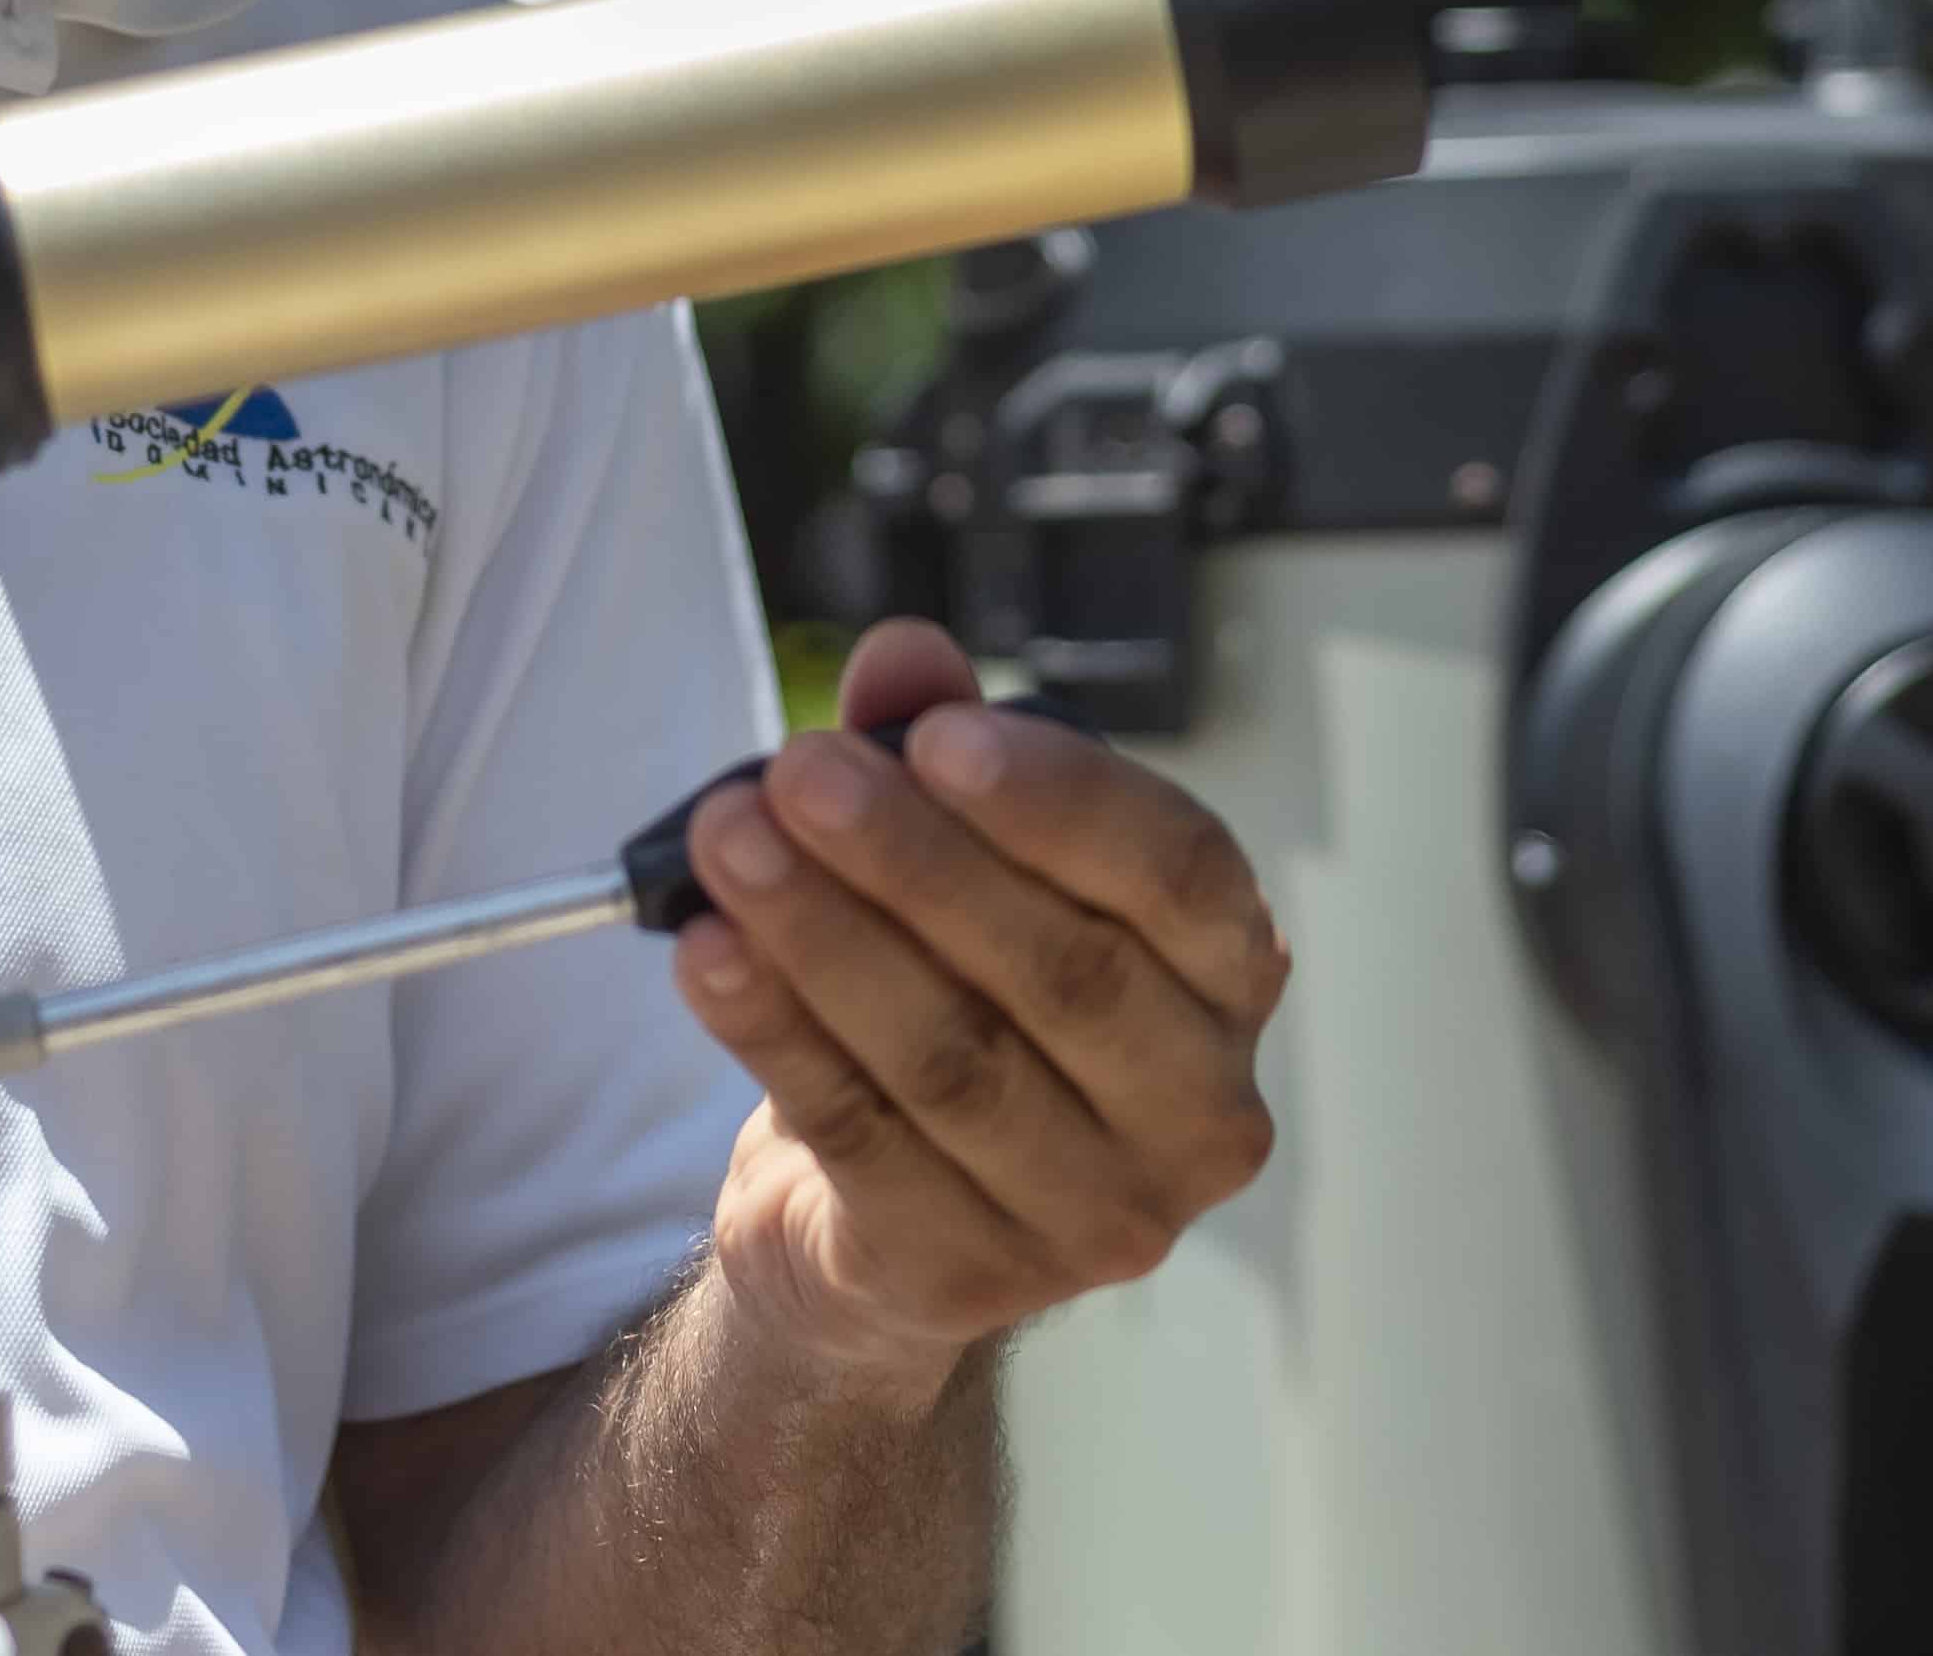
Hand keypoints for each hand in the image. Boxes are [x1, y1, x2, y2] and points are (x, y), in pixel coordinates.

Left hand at [668, 617, 1288, 1406]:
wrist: (868, 1221)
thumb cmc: (958, 999)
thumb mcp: (954, 859)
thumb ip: (936, 745)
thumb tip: (904, 657)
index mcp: (1226, 980)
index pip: (1181, 876)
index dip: (1062, 800)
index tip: (935, 736)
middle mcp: (1196, 1109)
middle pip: (1063, 971)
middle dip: (911, 858)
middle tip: (792, 771)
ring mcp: (1097, 1214)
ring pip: (953, 1057)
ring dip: (822, 933)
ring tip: (724, 840)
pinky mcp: (972, 1275)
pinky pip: (862, 1133)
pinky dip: (774, 1031)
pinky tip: (706, 953)